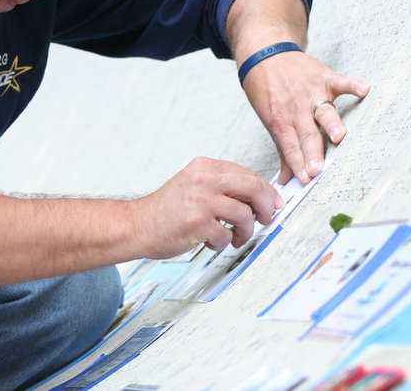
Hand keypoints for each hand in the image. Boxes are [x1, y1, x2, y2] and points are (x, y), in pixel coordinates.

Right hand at [132, 157, 284, 257]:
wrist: (138, 226)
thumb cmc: (167, 210)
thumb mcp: (193, 185)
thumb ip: (221, 186)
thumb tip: (258, 196)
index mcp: (203, 167)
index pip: (247, 173)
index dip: (266, 191)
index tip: (272, 203)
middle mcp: (203, 180)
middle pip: (253, 188)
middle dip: (266, 207)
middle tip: (265, 219)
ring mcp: (200, 201)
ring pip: (245, 215)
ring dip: (245, 231)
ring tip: (234, 236)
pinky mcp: (198, 223)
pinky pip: (228, 235)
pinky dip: (224, 243)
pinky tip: (212, 241)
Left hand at [240, 50, 369, 184]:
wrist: (265, 54)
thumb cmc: (268, 91)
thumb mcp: (270, 120)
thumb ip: (283, 150)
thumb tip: (288, 180)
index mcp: (281, 121)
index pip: (290, 146)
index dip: (297, 163)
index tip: (305, 179)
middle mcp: (297, 109)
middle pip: (307, 134)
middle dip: (312, 153)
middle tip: (317, 169)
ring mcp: (312, 93)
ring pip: (324, 111)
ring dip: (331, 123)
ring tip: (339, 136)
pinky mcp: (323, 78)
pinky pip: (340, 82)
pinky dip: (352, 85)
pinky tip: (364, 90)